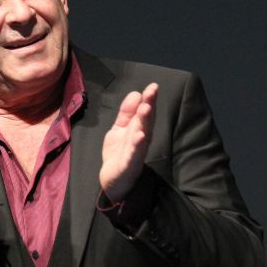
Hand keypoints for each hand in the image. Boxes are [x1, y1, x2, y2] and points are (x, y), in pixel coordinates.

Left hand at [99, 83, 157, 201]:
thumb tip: (136, 93)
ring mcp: (136, 152)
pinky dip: (137, 146)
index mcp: (139, 129)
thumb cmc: (119, 153)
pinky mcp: (129, 165)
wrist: (113, 180)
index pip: (145, 112)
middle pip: (146, 121)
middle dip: (149, 106)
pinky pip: (134, 154)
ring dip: (144, 122)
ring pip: (142, 135)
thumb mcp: (120, 128)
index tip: (153, 86)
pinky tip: (139, 136)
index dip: (149, 99)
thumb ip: (126, 112)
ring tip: (146, 108)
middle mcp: (141, 139)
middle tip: (151, 92)